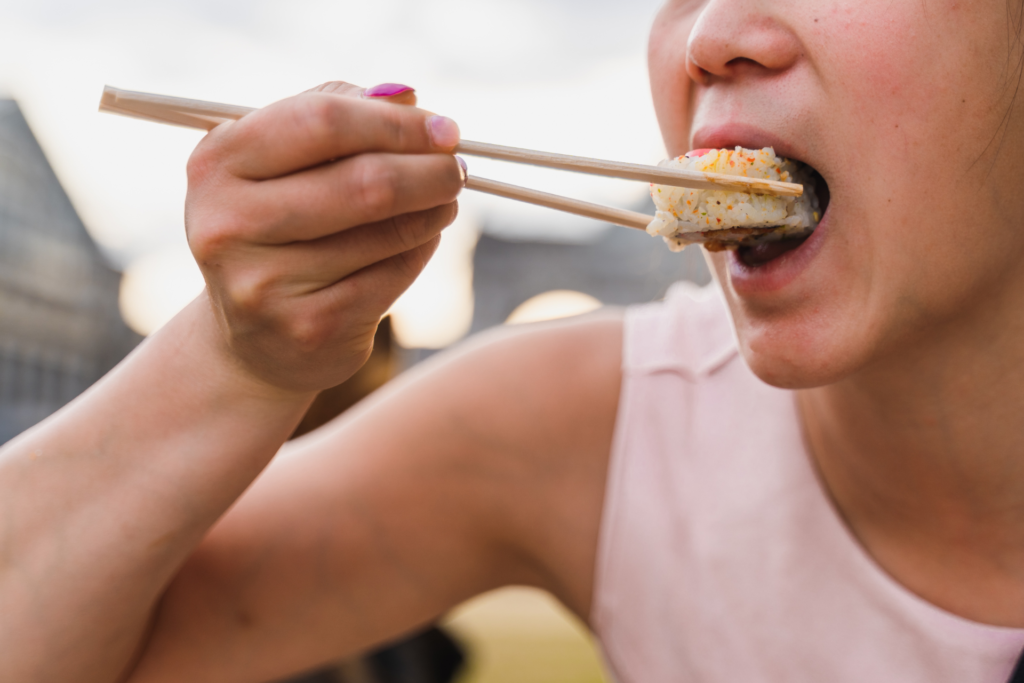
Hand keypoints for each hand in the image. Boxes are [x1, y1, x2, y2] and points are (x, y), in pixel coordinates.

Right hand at [184, 82, 463, 394]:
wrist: (257, 339)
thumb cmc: (281, 228)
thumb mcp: (285, 164)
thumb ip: (337, 115)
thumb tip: (406, 97)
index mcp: (217, 162)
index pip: (321, 121)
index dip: (395, 122)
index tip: (445, 129)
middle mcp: (229, 223)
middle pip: (362, 181)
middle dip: (428, 170)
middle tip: (457, 169)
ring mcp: (265, 283)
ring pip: (386, 231)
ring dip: (432, 211)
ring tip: (442, 202)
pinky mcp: (309, 327)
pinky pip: (392, 274)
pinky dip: (420, 250)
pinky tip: (421, 240)